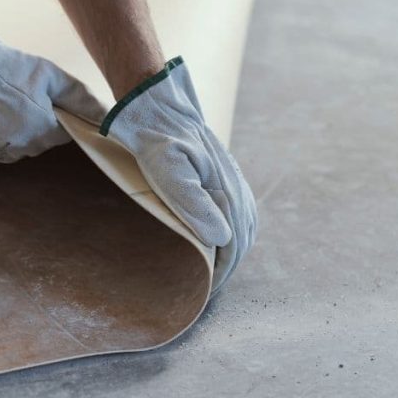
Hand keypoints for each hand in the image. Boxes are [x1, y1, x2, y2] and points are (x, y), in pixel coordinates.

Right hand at [0, 18, 105, 165]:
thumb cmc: (5, 67)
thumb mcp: (48, 74)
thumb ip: (80, 97)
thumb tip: (107, 115)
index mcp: (42, 130)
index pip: (61, 134)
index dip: (54, 116)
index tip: (42, 101)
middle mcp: (19, 148)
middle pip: (36, 143)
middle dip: (32, 125)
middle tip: (17, 99)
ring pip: (12, 149)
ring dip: (10, 134)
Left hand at [100, 57, 257, 287]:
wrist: (155, 103)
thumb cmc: (153, 138)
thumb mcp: (166, 169)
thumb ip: (192, 203)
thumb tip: (222, 239)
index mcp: (223, 191)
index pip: (231, 245)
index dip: (218, 274)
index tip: (202, 295)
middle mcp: (234, 186)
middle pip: (241, 239)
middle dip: (227, 268)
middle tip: (205, 291)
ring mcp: (231, 178)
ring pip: (245, 226)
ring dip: (233, 252)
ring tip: (214, 274)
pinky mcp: (224, 172)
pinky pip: (241, 210)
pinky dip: (237, 232)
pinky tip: (222, 240)